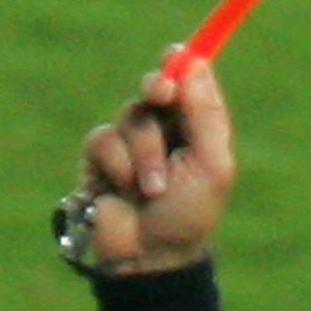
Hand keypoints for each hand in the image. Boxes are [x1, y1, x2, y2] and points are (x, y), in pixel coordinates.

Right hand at [73, 57, 237, 273]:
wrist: (147, 256)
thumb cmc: (188, 214)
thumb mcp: (211, 163)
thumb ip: (205, 113)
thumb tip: (194, 62)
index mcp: (196, 125)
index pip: (190, 80)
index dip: (182, 62)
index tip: (177, 54)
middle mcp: (164, 128)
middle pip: (156, 84)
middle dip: (158, 87)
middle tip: (161, 93)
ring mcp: (129, 142)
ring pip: (131, 116)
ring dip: (144, 152)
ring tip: (152, 189)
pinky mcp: (99, 159)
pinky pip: (103, 139)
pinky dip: (117, 164)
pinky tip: (123, 191)